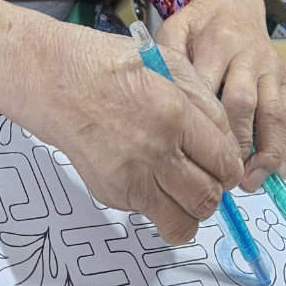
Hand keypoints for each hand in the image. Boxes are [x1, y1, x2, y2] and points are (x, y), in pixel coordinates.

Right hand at [45, 29, 243, 245]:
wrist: (54, 80)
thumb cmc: (105, 64)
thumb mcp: (166, 62)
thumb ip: (204, 101)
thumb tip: (224, 138)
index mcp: (173, 115)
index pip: (224, 163)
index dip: (232, 167)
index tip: (226, 164)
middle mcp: (153, 153)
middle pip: (207, 200)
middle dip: (216, 191)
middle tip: (208, 176)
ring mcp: (129, 179)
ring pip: (180, 223)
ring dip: (189, 210)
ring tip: (184, 188)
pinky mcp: (110, 193)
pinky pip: (149, 213)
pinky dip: (157, 203)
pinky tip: (149, 174)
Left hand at [157, 0, 285, 190]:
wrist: (233, 1)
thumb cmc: (198, 24)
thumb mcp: (174, 30)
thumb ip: (169, 61)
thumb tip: (167, 104)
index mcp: (217, 42)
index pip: (209, 88)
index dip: (202, 124)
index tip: (191, 155)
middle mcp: (248, 54)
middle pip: (242, 104)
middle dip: (234, 144)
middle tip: (220, 178)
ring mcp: (271, 66)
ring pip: (272, 113)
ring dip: (264, 151)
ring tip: (250, 182)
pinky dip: (281, 146)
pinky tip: (274, 174)